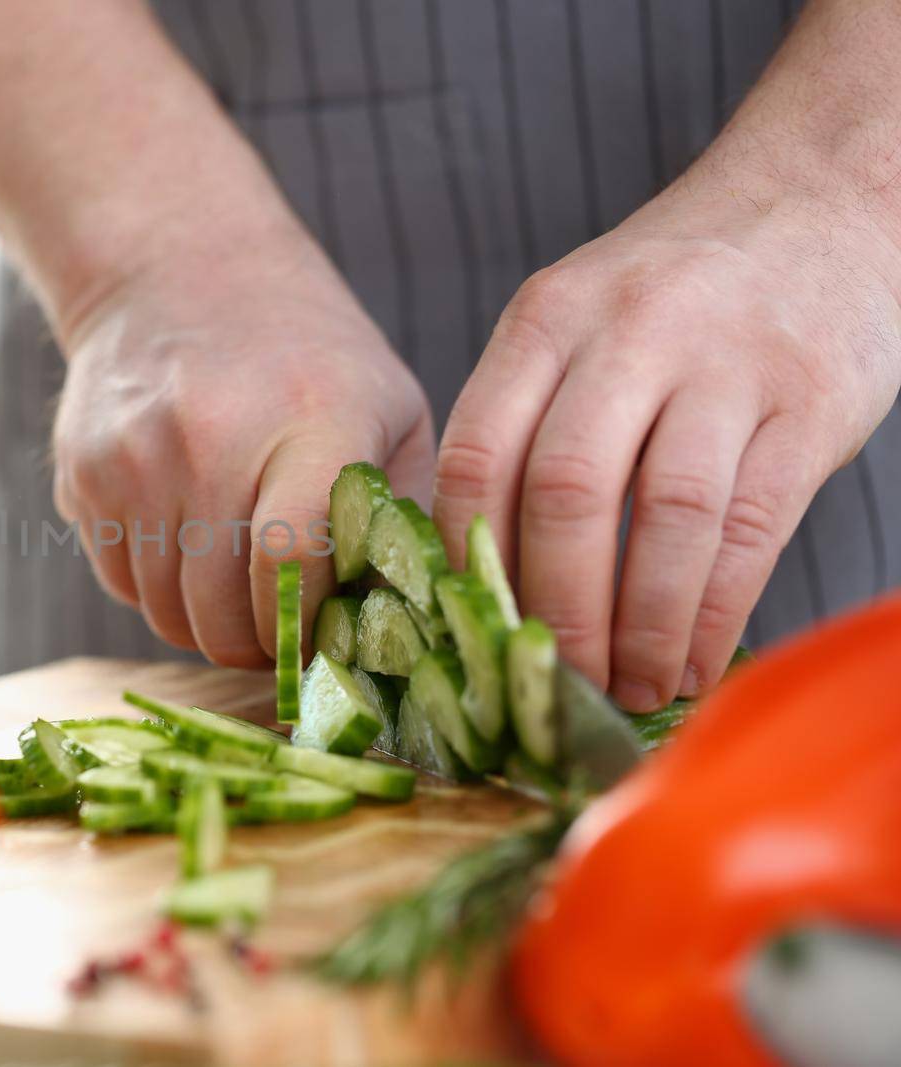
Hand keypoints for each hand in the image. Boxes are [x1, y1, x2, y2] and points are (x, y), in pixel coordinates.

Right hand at [53, 234, 433, 666]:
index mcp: (311, 420)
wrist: (174, 269)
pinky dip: (159, 590)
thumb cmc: (305, 356)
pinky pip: (121, 586)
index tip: (326, 642)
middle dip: (262, 647)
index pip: (293, 562)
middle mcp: (209, 439)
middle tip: (287, 628)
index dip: (308, 628)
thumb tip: (399, 632)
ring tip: (241, 583)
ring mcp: (132, 460)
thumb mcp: (389, 410)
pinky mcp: (81, 476)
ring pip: (166, 616)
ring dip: (209, 623)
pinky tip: (190, 542)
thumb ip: (401, 520)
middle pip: (223, 614)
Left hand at [435, 163, 900, 709]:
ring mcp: (725, 364)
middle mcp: (628, 332)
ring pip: (663, 518)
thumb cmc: (673, 291)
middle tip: (554, 683)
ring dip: (641, 628)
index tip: (474, 627)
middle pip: (565, 494)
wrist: (816, 197)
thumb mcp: (577, 319)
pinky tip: (693, 662)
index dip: (468, 559)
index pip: (479, 454)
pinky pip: (751, 529)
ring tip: (630, 691)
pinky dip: (713, 613)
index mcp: (545, 318)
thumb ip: (529, 418)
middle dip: (555, 611)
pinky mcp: (807, 404)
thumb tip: (485, 572)